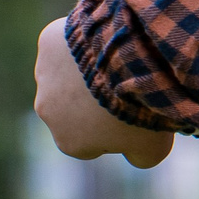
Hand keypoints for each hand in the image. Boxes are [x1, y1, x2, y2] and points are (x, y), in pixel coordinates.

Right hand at [33, 17, 173, 168]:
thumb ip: (142, 158)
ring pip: (67, 73)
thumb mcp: (154, 147)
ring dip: (88, 70)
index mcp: (68, 143)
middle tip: (128, 88)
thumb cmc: (142, 109)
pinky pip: (67, 41)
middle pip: (74, 107)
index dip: (114, 130)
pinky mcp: (48, 42)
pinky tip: (108, 39)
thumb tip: (137, 159)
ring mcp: (44, 75)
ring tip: (121, 63)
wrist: (131, 62)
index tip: (134, 117)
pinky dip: (85, 40)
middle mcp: (46, 111)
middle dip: (96, 100)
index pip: (91, 142)